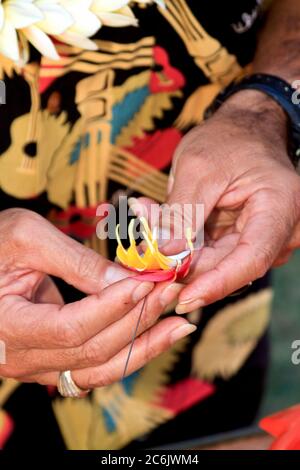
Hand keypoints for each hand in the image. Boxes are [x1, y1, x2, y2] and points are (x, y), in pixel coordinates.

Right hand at [0, 209, 194, 387]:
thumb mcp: (28, 238)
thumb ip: (77, 262)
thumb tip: (126, 280)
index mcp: (6, 326)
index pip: (71, 327)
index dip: (114, 306)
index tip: (147, 282)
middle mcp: (20, 357)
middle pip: (92, 351)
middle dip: (138, 320)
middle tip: (172, 290)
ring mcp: (36, 365)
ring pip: (99, 369)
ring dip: (143, 346)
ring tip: (179, 323)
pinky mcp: (51, 360)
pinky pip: (95, 367)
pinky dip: (128, 352)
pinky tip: (155, 335)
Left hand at [133, 90, 299, 311]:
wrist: (243, 129)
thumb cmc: (228, 140)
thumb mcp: (199, 168)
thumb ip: (181, 214)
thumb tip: (163, 255)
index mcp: (280, 207)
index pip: (251, 259)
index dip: (215, 283)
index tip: (182, 299)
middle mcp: (279, 229)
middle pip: (228, 266)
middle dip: (181, 263)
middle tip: (141, 250)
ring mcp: (262, 237)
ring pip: (215, 262)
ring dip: (176, 249)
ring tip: (147, 219)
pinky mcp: (243, 239)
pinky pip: (211, 252)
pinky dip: (183, 242)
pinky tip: (158, 222)